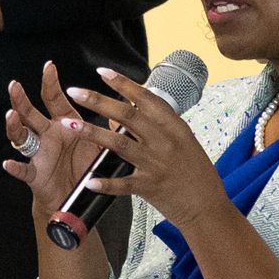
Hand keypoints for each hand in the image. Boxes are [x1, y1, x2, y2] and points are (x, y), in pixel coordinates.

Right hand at [1, 62, 104, 220]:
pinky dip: (16, 167)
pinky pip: (24, 170)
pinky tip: (8, 163)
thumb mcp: (101, 142)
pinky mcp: (36, 175)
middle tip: (14, 85)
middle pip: (31, 113)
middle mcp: (48, 136)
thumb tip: (122, 104)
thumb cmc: (87, 166)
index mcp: (64, 124)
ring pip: (21, 137)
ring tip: (11, 116)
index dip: (50, 83)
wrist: (78, 197)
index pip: (54, 99)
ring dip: (14, 126)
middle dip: (21, 99)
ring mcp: (39, 154)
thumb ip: (109, 124)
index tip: (49, 66)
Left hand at [57, 68, 227, 233]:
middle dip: (98, 101)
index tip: (102, 72)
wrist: (207, 206)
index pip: (145, 98)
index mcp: (174, 127)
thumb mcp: (183, 141)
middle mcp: (164, 142)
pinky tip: (89, 180)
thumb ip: (157, 126)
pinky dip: (105, 182)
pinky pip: (122, 183)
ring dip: (92, 133)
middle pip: (126, 115)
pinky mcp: (149, 186)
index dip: (123, 83)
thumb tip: (127, 111)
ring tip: (71, 124)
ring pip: (118, 144)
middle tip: (76, 91)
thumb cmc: (196, 173)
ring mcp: (155, 164)